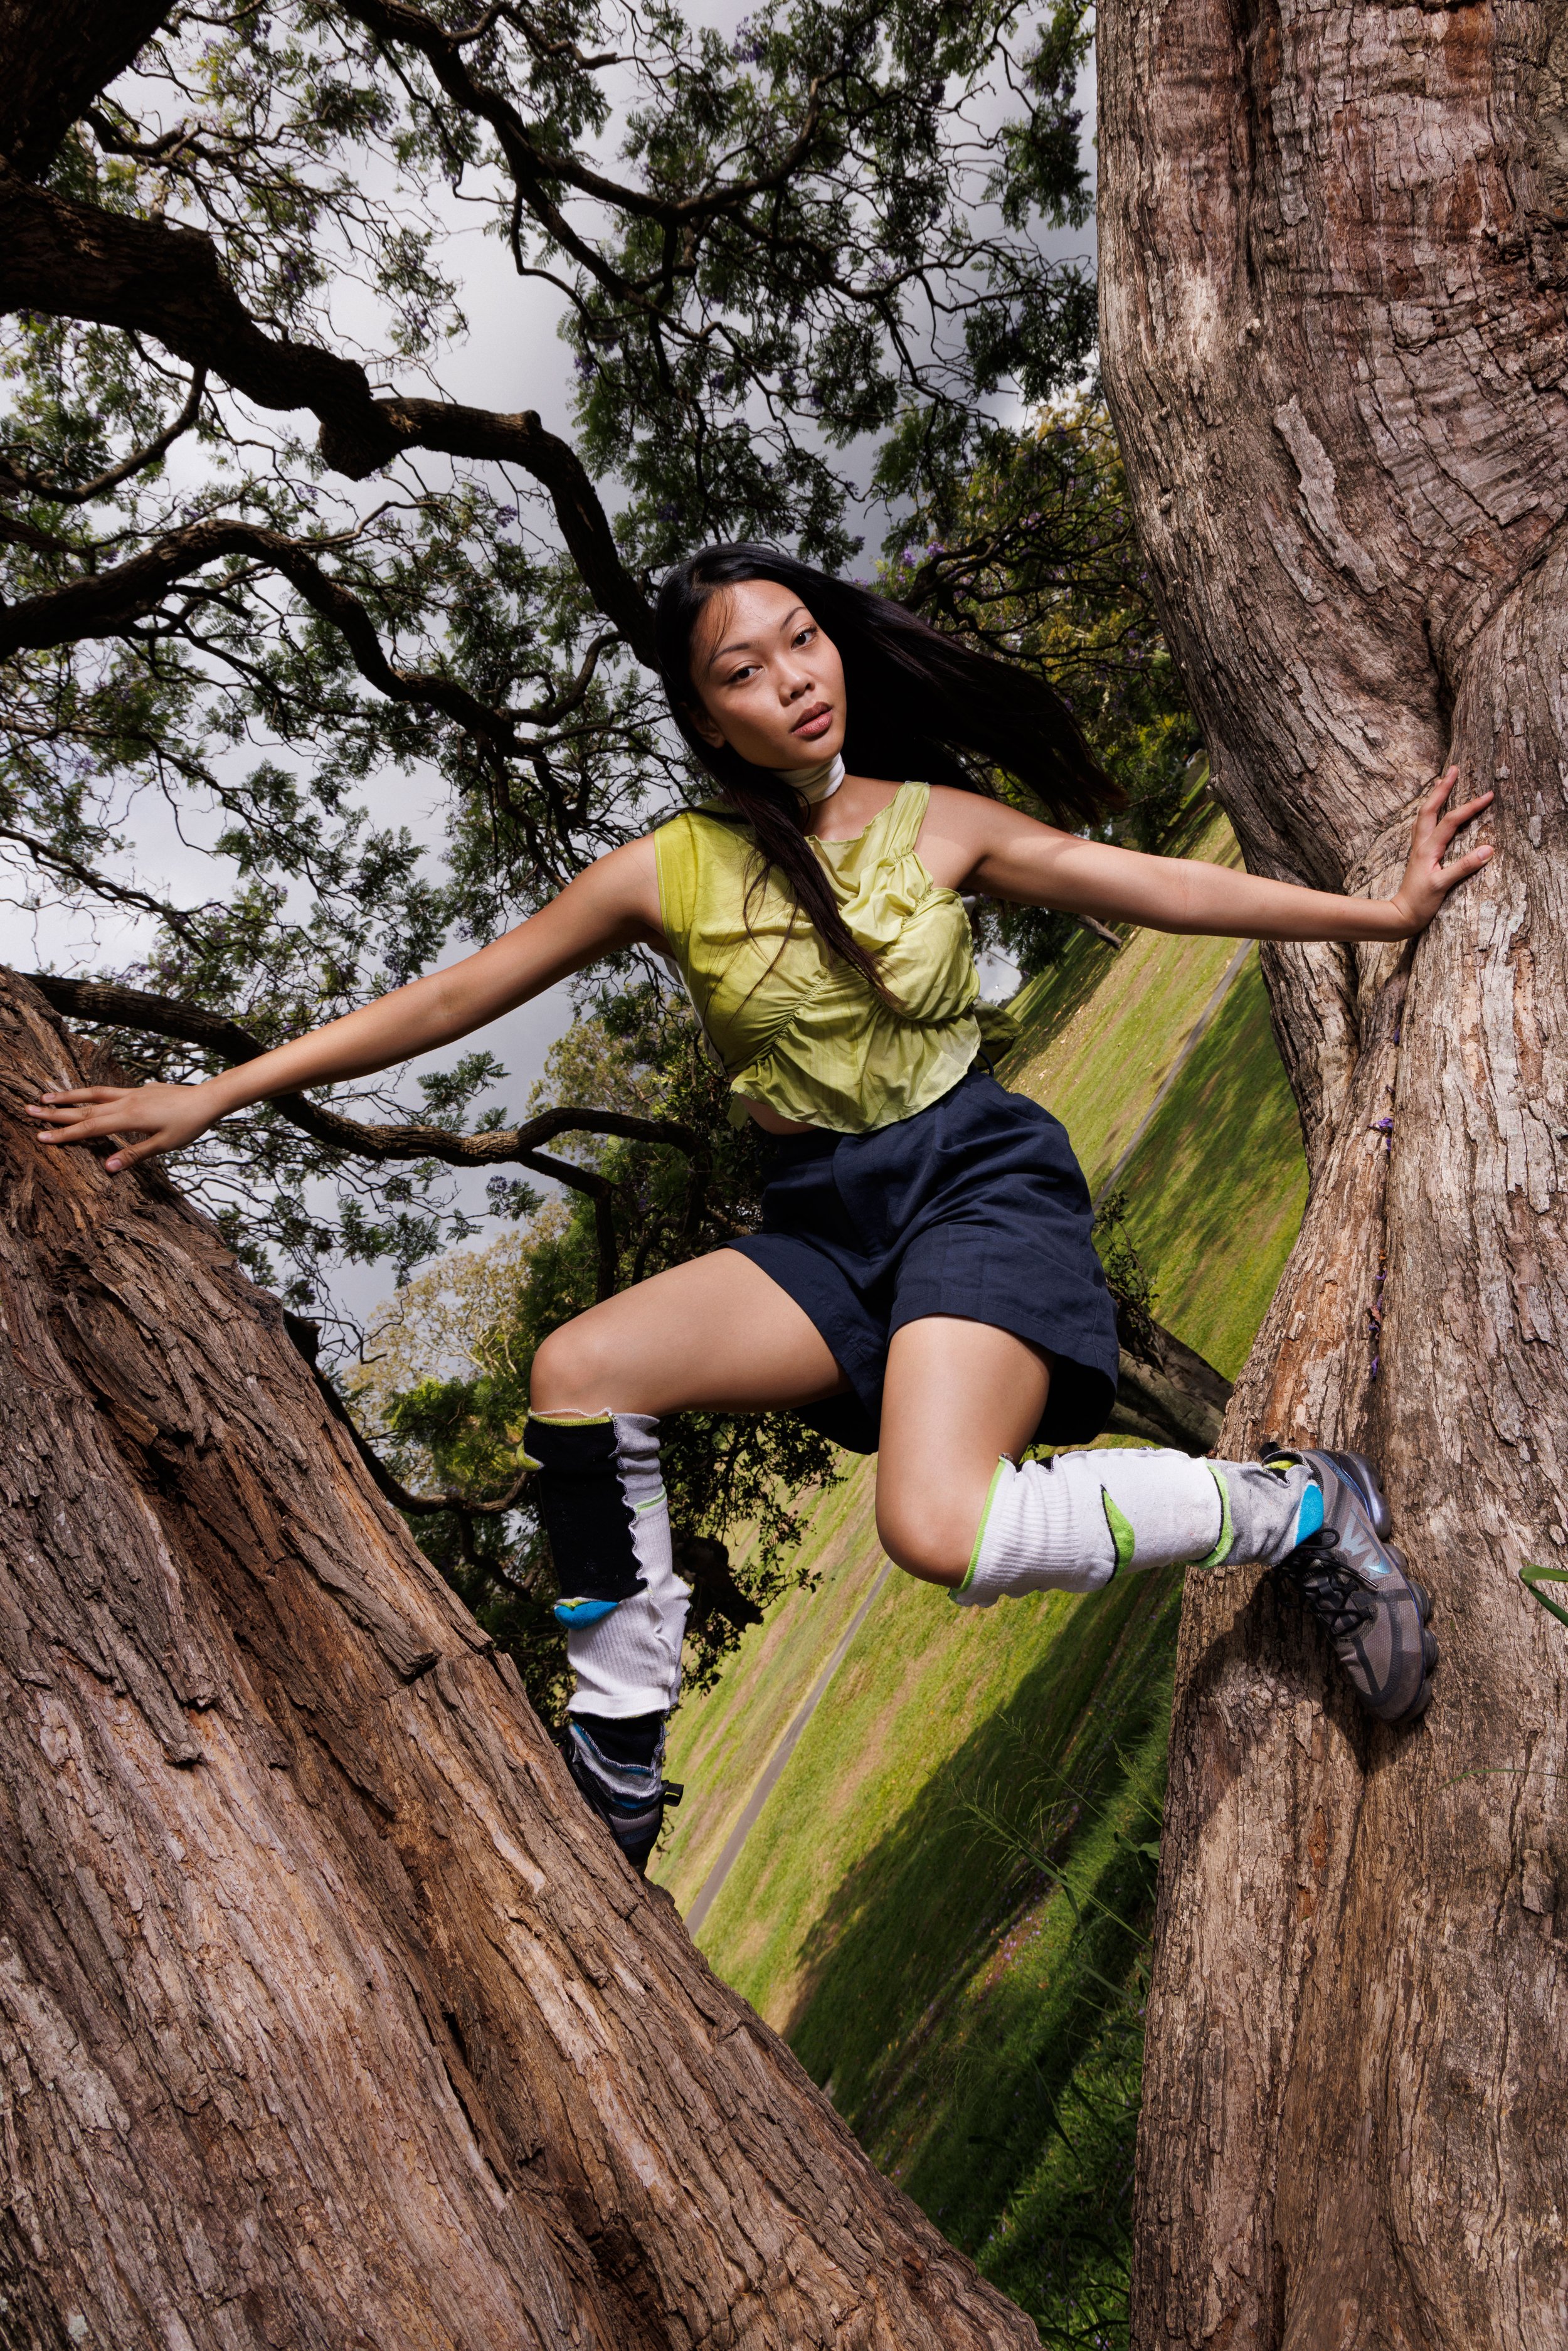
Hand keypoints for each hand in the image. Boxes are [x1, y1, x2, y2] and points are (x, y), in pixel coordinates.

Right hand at [24, 1082, 217, 1172]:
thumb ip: (133, 1156)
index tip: (41, 1136)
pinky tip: (83, 1095)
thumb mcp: (163, 1145)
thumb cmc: (188, 1124)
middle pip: (83, 1108)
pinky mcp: (137, 1090)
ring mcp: (130, 1094)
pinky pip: (106, 1091)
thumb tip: (106, 1169)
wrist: (207, 1099)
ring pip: (92, 1094)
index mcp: (128, 1118)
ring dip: (68, 1096)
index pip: (88, 1127)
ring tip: (46, 1097)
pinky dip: (89, 1093)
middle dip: (55, 1112)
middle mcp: (124, 1103)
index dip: (64, 1134)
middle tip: (29, 1111)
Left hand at [1388, 768, 1493, 935]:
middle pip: (1430, 808)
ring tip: (1443, 781)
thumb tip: (1488, 849)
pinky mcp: (1419, 854)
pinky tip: (1435, 810)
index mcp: (1428, 849)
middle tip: (1454, 769)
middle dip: (1443, 787)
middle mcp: (1421, 844)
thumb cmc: (1420, 903)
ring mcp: (1419, 848)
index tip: (1489, 795)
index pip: (1452, 820)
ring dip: (1435, 796)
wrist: (1400, 915)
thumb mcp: (1443, 886)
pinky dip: (1431, 811)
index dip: (1471, 807)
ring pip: (1425, 814)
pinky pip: (1424, 825)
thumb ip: (1464, 867)